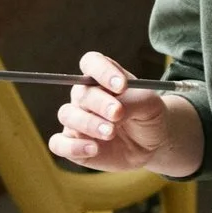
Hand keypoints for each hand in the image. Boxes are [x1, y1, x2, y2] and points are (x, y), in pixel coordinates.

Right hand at [50, 52, 203, 179]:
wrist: (152, 144)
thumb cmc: (148, 116)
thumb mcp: (149, 104)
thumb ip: (133, 102)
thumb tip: (114, 112)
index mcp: (102, 78)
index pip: (91, 63)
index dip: (102, 71)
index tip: (122, 85)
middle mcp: (86, 97)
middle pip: (80, 92)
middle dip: (99, 103)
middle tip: (117, 113)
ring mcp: (77, 120)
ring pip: (67, 115)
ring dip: (88, 123)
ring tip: (110, 133)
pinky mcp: (74, 144)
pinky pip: (59, 144)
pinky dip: (72, 146)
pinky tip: (93, 149)